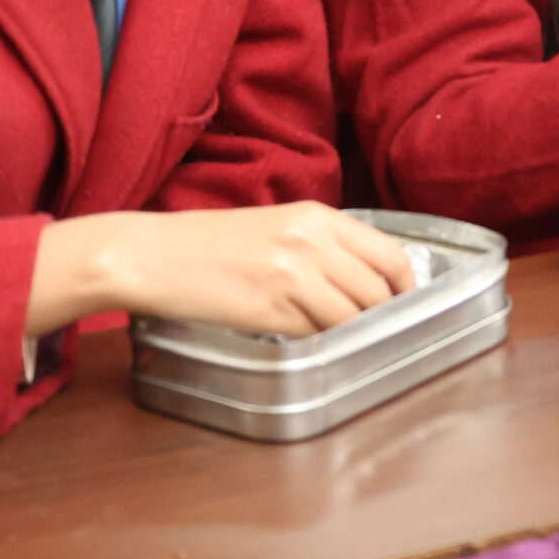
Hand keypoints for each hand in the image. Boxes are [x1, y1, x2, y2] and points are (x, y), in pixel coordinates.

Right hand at [29, 202, 415, 338]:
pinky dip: (319, 342)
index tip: (404, 305)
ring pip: (352, 317)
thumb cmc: (208, 243)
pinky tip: (306, 340)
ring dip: (351, 333)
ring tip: (339, 340)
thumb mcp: (275, 224)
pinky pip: (316, 334)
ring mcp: (293, 275)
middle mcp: (312, 241)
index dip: (406, 287)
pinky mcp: (270, 309)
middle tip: (376, 333)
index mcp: (318, 216)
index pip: (390, 255)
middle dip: (383, 316)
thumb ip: (322, 246)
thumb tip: (364, 282)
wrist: (151, 255)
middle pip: (378, 291)